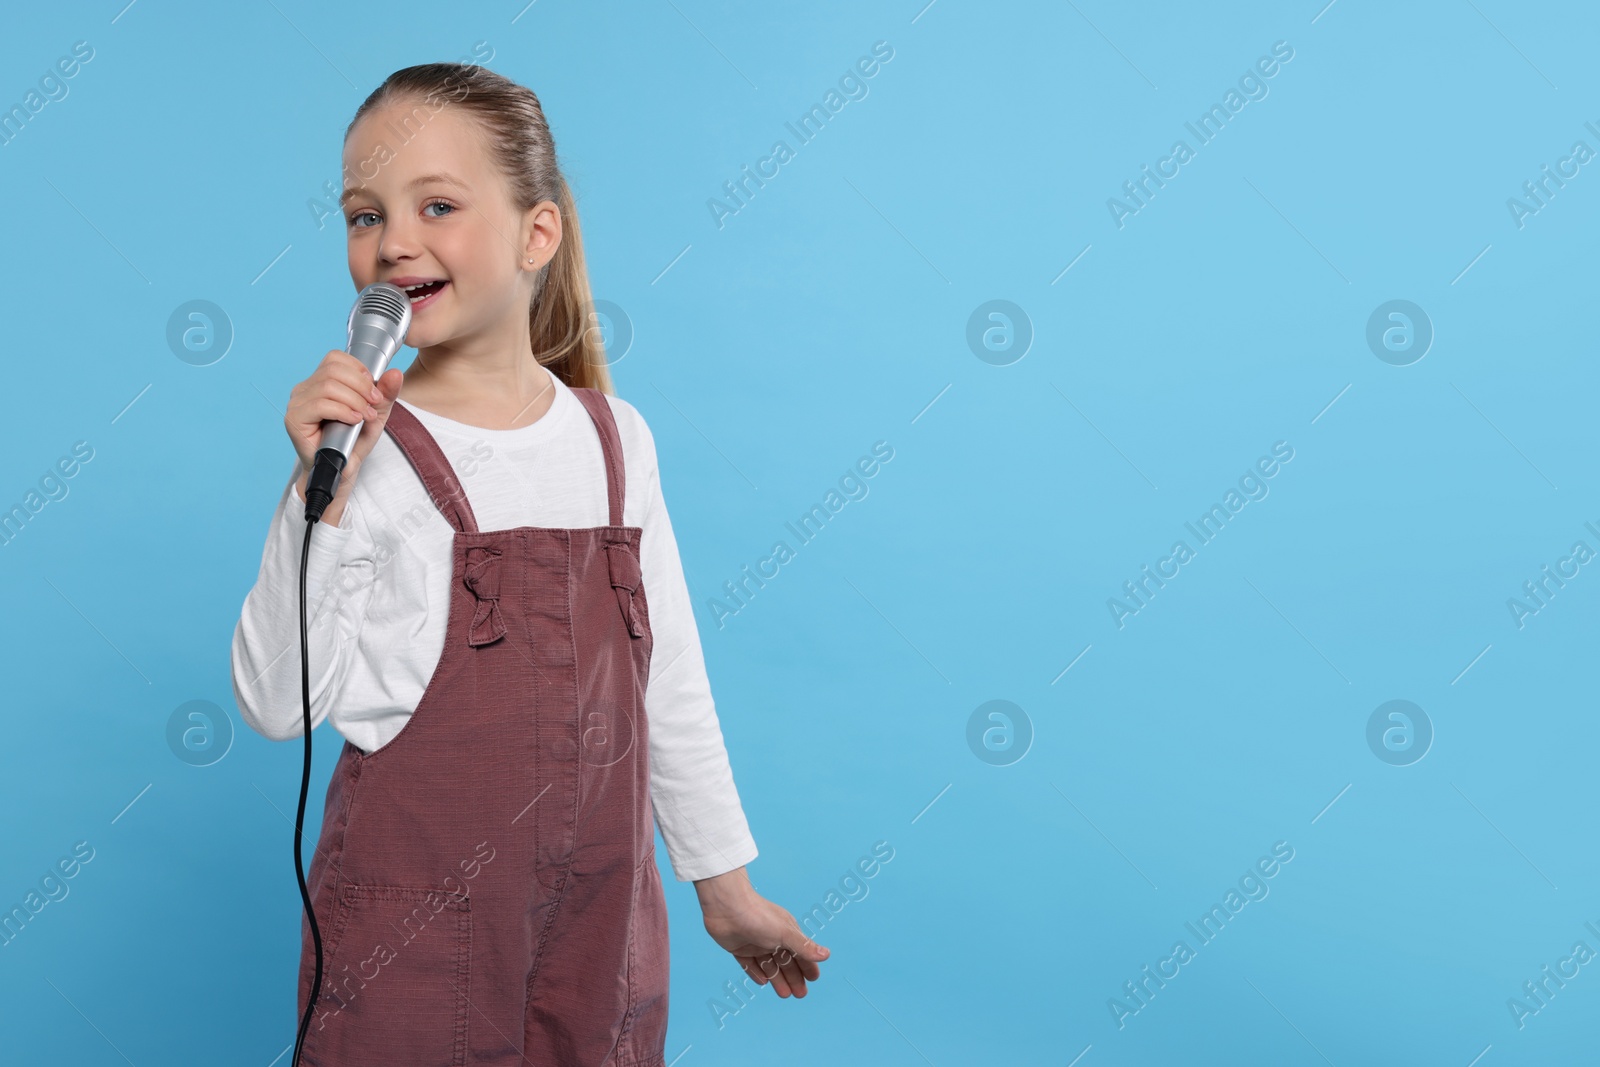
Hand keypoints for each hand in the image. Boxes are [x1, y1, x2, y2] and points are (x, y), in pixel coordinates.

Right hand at [286, 351, 403, 522]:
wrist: (342, 471)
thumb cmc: (353, 442)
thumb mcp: (376, 414)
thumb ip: (386, 394)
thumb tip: (395, 373)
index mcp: (320, 381)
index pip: (335, 358)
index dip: (359, 370)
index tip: (374, 391)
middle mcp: (305, 388)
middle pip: (334, 369)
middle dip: (361, 386)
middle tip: (374, 406)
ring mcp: (296, 403)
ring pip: (328, 386)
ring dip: (354, 400)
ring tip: (365, 416)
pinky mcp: (294, 419)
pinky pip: (320, 404)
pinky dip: (343, 411)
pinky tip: (353, 420)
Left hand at [694, 867, 829, 997]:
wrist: (726, 907)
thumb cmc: (759, 917)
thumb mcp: (785, 934)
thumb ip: (804, 947)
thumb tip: (827, 955)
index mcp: (785, 932)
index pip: (800, 952)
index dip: (808, 965)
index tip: (813, 979)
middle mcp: (771, 937)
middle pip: (786, 962)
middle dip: (794, 977)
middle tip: (800, 995)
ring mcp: (754, 943)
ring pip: (769, 965)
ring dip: (777, 979)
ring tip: (785, 995)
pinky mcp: (738, 947)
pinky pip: (749, 964)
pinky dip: (756, 973)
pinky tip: (762, 982)